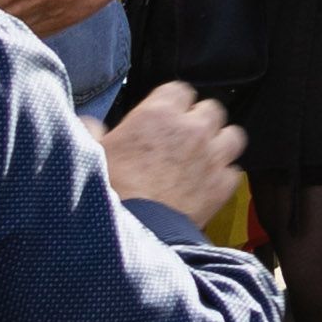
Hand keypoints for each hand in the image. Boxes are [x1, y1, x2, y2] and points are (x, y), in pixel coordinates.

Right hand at [104, 79, 244, 222]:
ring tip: (204, 156)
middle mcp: (192, 129)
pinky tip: (208, 184)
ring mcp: (213, 156)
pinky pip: (233, 171)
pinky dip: (223, 176)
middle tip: (184, 136)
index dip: (171, 102)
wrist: (134, 231)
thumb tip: (88, 124)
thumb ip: (92, 132)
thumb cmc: (110, 192)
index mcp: (158, 114)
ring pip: (232, 135)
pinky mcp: (223, 184)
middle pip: (211, 109)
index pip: (178, 90)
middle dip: (199, 120)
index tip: (165, 113)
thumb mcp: (92, 154)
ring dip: (220, 143)